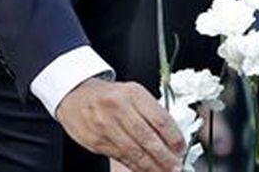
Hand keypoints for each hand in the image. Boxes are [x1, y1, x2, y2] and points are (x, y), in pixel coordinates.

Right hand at [56, 78, 184, 171]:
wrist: (76, 95)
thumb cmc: (111, 95)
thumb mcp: (134, 94)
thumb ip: (152, 112)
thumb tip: (172, 138)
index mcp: (134, 93)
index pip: (160, 119)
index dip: (174, 137)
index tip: (181, 149)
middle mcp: (119, 108)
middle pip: (148, 138)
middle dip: (165, 156)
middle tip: (176, 166)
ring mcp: (106, 126)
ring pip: (134, 151)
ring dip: (152, 165)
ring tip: (164, 171)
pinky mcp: (96, 141)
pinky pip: (121, 156)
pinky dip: (135, 166)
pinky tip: (146, 170)